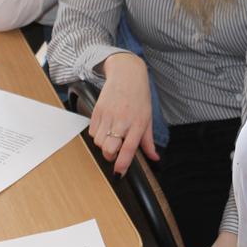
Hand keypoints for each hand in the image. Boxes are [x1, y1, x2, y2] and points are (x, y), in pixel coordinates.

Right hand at [92, 53, 158, 175]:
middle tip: (115, 152)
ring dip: (104, 145)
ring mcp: (108, 115)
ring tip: (111, 137)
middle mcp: (122, 120)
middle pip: (109, 148)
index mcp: (137, 123)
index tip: (119, 173)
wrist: (127, 74)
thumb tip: (154, 158)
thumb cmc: (139, 96)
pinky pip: (92, 132)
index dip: (122, 164)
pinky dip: (97, 135)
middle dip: (110, 155)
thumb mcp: (147, 118)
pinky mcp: (97, 110)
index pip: (128, 149)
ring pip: (99, 141)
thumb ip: (148, 141)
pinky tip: (105, 128)